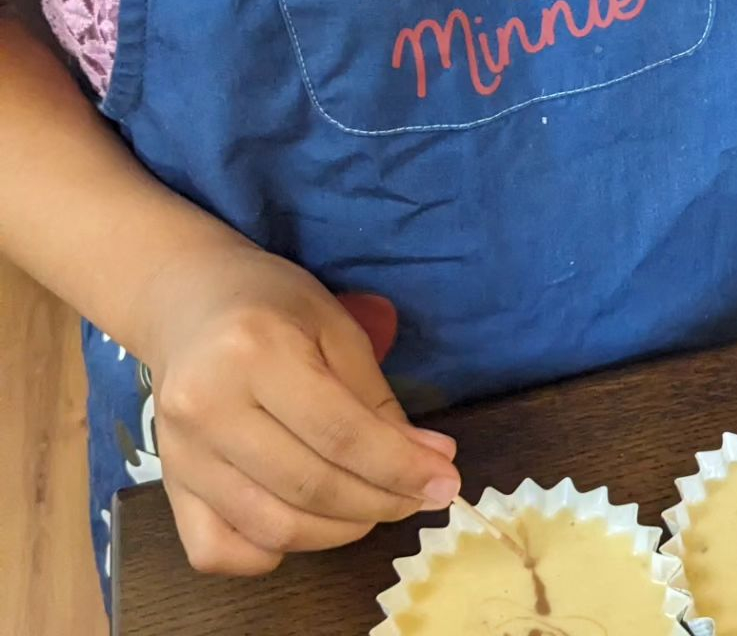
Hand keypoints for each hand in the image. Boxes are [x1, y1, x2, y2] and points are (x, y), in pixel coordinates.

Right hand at [138, 241, 460, 575]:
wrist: (189, 304)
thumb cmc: (273, 304)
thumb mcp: (337, 328)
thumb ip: (378, 399)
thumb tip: (431, 460)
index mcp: (255, 352)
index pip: (341, 434)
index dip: (401, 467)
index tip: (446, 483)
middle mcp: (207, 408)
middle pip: (309, 486)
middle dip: (380, 502)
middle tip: (419, 497)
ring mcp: (180, 454)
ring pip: (271, 527)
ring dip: (340, 532)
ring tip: (377, 507)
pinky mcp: (168, 484)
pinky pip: (217, 550)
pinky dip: (270, 554)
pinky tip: (308, 524)